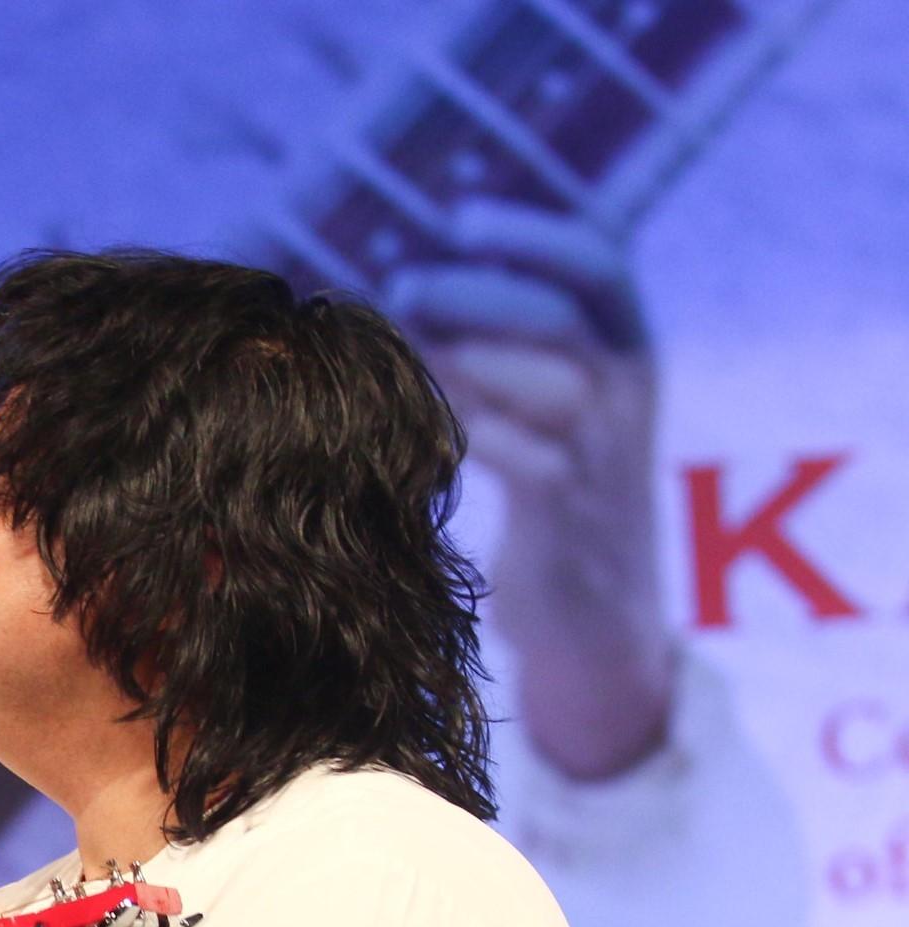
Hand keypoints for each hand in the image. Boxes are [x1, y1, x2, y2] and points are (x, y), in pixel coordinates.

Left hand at [390, 202, 672, 780]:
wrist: (595, 618)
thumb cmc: (544, 494)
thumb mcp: (545, 404)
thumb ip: (499, 342)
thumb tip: (397, 277)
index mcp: (628, 348)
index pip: (599, 260)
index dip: (531, 231)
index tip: (459, 213)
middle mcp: (628, 390)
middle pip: (567, 312)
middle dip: (482, 288)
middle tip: (400, 283)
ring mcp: (607, 454)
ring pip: (548, 381)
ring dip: (464, 354)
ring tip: (392, 343)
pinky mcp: (573, 517)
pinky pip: (523, 459)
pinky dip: (464, 431)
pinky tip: (404, 419)